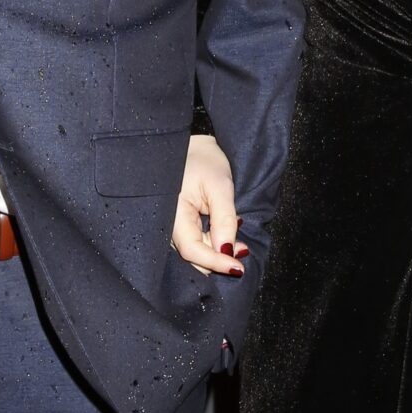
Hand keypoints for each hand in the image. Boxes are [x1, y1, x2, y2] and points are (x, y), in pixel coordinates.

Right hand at [170, 133, 248, 279]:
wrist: (194, 145)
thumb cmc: (204, 161)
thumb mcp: (220, 187)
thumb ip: (224, 220)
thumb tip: (226, 251)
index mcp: (173, 213)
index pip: (191, 250)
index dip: (214, 262)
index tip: (237, 267)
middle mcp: (168, 223)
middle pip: (192, 255)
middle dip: (217, 259)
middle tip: (243, 251)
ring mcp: (173, 224)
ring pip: (194, 251)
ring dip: (216, 252)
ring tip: (239, 243)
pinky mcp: (180, 223)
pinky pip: (194, 242)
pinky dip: (212, 244)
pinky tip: (227, 237)